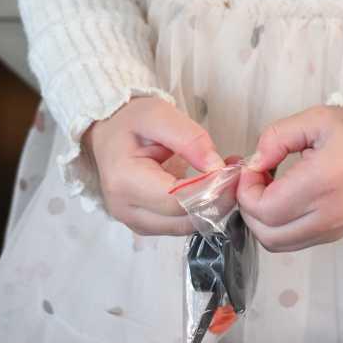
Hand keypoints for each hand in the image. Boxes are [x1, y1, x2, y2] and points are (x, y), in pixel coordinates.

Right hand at [86, 97, 223, 236]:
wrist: (108, 133)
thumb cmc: (130, 122)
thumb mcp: (159, 115)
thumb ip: (189, 139)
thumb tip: (215, 167)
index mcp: (125, 181)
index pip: (178, 200)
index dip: (211, 189)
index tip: (232, 170)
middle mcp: (126, 209)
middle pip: (185, 220)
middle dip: (217, 199)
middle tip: (234, 174)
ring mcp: (134, 222)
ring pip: (186, 227)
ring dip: (211, 207)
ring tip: (222, 178)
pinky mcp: (145, 225)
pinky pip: (180, 226)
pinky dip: (199, 211)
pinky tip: (207, 189)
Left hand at [238, 106, 342, 252]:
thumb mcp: (316, 119)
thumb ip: (276, 137)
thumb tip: (253, 164)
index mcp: (323, 183)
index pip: (264, 208)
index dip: (246, 191)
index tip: (252, 167)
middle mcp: (328, 216)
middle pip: (266, 233)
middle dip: (249, 208)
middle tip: (256, 180)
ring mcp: (333, 231)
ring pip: (277, 244)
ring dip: (262, 221)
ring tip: (269, 191)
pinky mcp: (335, 236)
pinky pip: (294, 243)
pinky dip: (278, 227)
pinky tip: (284, 201)